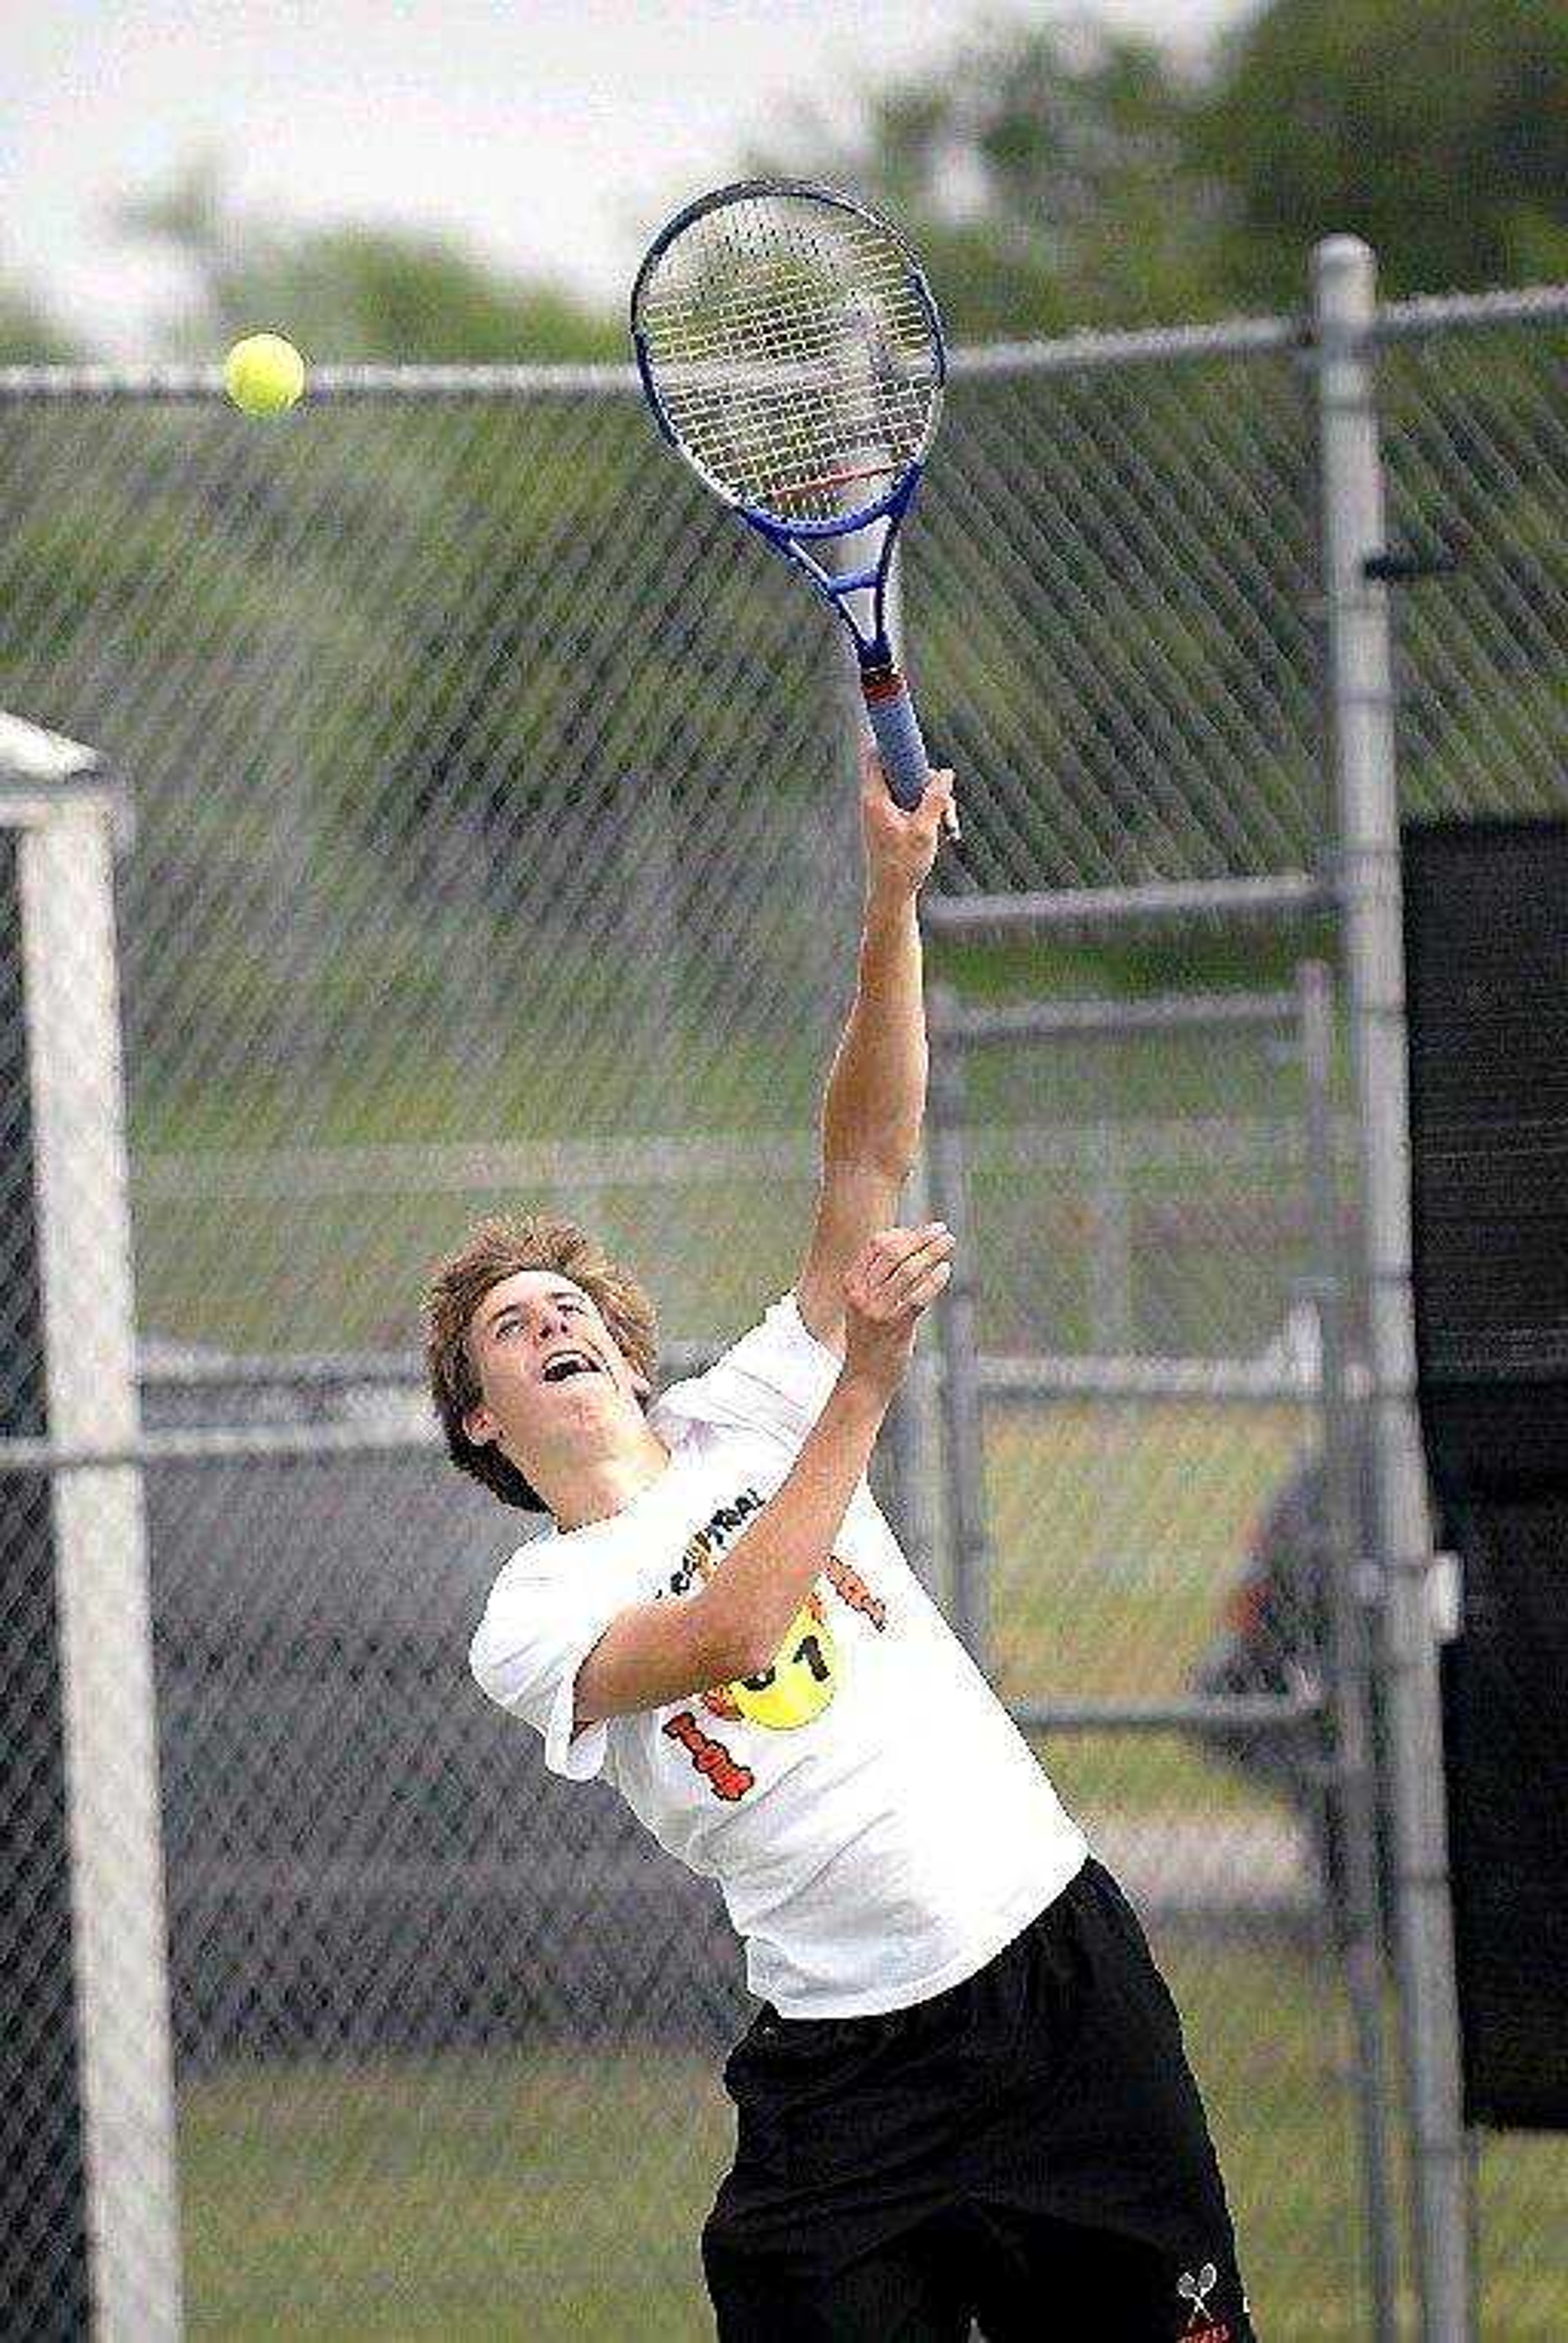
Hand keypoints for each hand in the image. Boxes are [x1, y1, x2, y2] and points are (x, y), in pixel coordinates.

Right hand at [841, 1223, 955, 1394]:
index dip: (903, 1233)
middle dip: (921, 1237)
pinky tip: (945, 1270)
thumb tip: (910, 1249)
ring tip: (948, 1243)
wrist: (863, 1380)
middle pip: (894, 1252)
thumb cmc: (870, 1340)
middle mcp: (862, 1294)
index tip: (922, 1231)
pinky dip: (935, 1279)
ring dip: (932, 1252)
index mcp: (851, 1284)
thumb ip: (879, 1279)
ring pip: (909, 1269)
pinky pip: (920, 1295)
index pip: (877, 1244)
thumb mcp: (865, 1305)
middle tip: (942, 1231)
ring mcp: (878, 1311)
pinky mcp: (896, 1327)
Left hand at [860, 741, 958, 900]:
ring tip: (947, 822)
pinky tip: (940, 827)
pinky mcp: (890, 819)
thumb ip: (935, 799)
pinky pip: (910, 800)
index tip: (907, 731)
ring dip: (930, 796)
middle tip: (944, 798)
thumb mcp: (925, 830)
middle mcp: (874, 800)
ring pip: (908, 785)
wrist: (892, 893)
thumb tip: (946, 773)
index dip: (890, 739)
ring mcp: (881, 810)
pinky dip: (926, 807)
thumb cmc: (904, 864)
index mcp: (874, 798)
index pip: (874, 755)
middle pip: (898, 768)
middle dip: (925, 776)